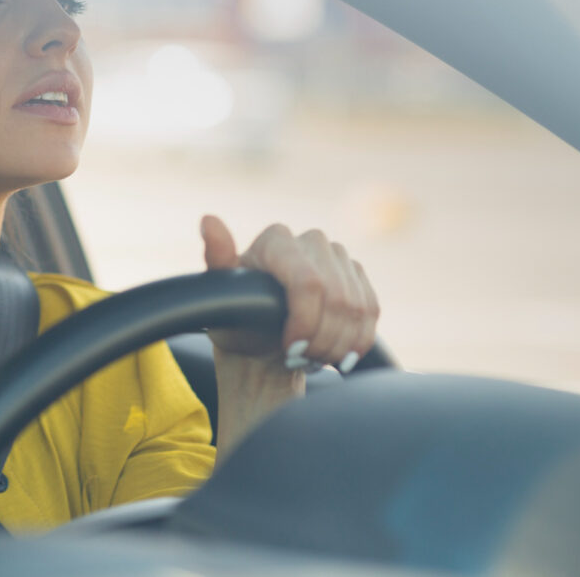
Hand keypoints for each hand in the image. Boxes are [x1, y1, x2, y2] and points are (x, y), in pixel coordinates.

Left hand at [201, 214, 378, 372]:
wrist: (261, 341)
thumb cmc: (236, 320)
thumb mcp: (219, 300)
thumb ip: (216, 260)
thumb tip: (208, 220)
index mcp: (276, 240)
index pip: (309, 282)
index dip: (307, 322)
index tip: (290, 349)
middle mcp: (311, 240)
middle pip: (338, 298)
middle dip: (322, 340)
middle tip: (301, 359)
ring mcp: (338, 256)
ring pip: (358, 307)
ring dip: (339, 344)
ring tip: (313, 358)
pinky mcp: (357, 276)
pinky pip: (371, 311)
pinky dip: (357, 341)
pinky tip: (336, 354)